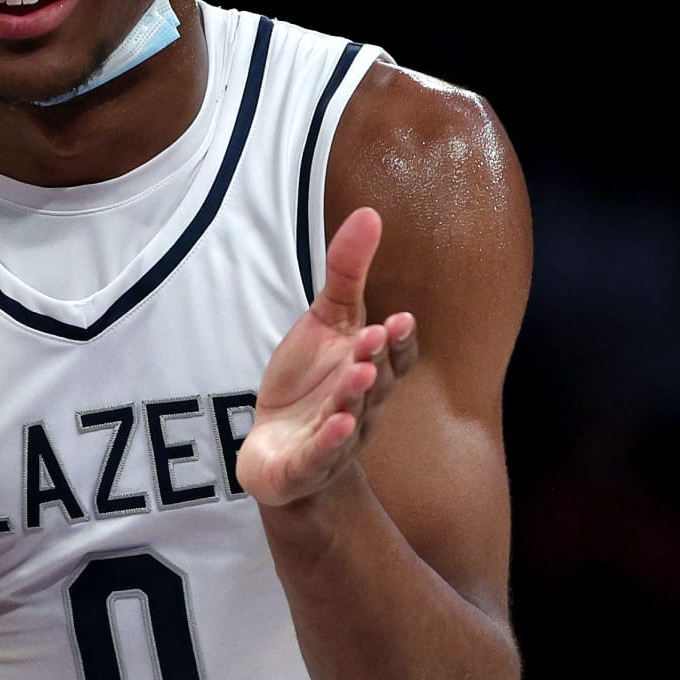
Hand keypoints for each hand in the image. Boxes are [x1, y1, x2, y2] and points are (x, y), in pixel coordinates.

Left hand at [238, 206, 416, 506]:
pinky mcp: (304, 465)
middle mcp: (359, 407)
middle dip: (376, 362)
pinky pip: (320, 456)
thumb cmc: (309, 381)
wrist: (278, 448)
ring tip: (357, 374)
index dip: (399, 342)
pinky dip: (329, 442)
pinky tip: (335, 424)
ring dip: (355, 397)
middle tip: (375, 337)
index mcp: (369, 372)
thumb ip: (347, 273)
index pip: (394, 358)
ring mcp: (334, 439)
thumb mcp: (325, 322)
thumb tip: (369, 214)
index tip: (401, 318)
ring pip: (350, 418)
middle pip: (374, 385)